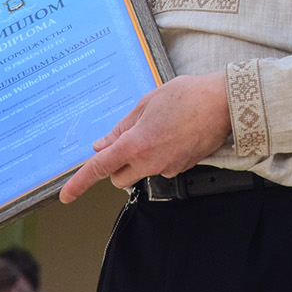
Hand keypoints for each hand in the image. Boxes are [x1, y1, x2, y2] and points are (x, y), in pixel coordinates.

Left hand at [59, 71, 232, 202]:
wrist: (225, 102)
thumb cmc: (187, 95)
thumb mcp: (147, 103)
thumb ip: (122, 128)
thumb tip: (102, 145)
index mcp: (136, 144)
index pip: (100, 168)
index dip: (79, 183)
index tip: (66, 195)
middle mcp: (151, 161)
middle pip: (119, 176)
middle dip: (117, 164)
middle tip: (129, 138)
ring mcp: (169, 167)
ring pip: (141, 171)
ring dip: (140, 158)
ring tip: (159, 128)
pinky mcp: (183, 167)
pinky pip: (162, 166)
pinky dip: (160, 155)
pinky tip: (174, 134)